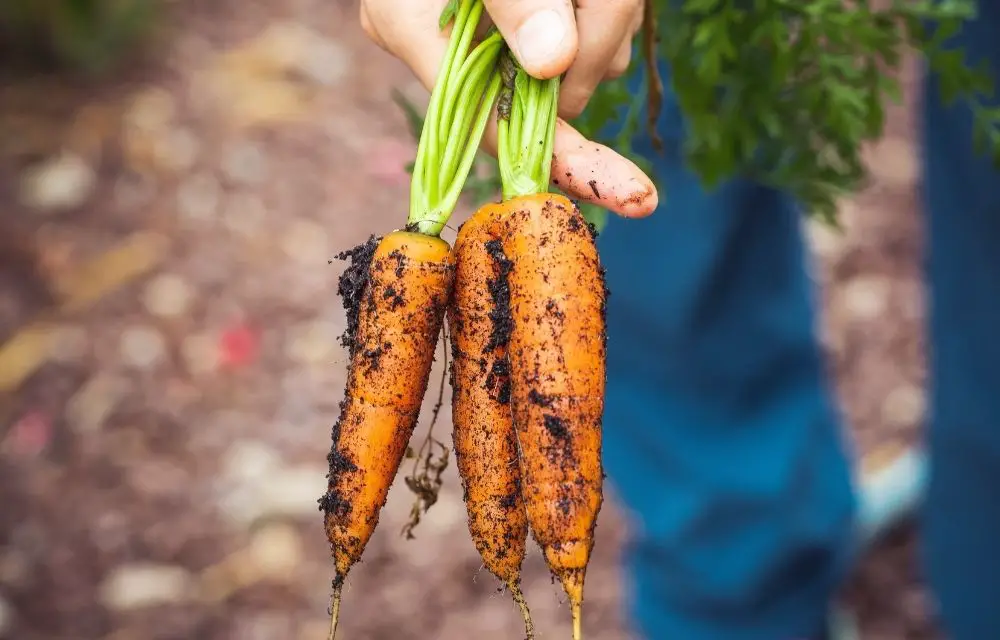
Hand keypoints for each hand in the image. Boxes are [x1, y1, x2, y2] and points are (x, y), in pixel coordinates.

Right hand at [360, 0, 657, 217]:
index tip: (631, 194)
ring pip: (585, 59)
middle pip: (554, 91)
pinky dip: (608, 6)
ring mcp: (490, 34)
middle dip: (600, 41)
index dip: (566, 162)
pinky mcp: (529, 20)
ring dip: (610, 13)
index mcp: (413, 29)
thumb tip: (553, 64)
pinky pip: (591, 32)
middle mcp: (449, 44)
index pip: (496, 127)